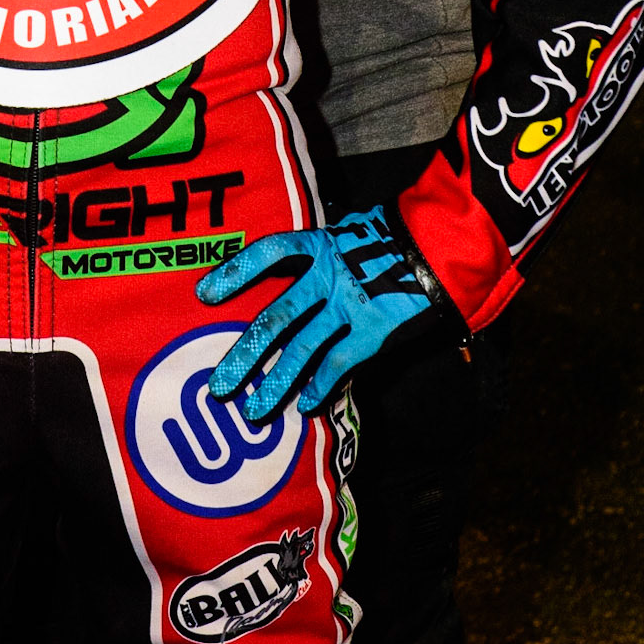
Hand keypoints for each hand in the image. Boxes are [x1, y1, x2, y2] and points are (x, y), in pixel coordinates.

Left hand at [196, 206, 434, 420]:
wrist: (439, 249)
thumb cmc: (388, 239)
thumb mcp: (347, 232)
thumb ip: (316, 253)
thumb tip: (283, 267)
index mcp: (320, 244)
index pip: (270, 253)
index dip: (236, 271)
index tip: (204, 293)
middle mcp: (329, 275)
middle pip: (277, 316)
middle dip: (246, 354)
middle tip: (218, 385)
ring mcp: (351, 304)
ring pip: (303, 348)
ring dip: (276, 382)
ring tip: (253, 411)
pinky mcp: (374, 330)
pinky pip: (339, 363)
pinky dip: (320, 385)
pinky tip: (305, 406)